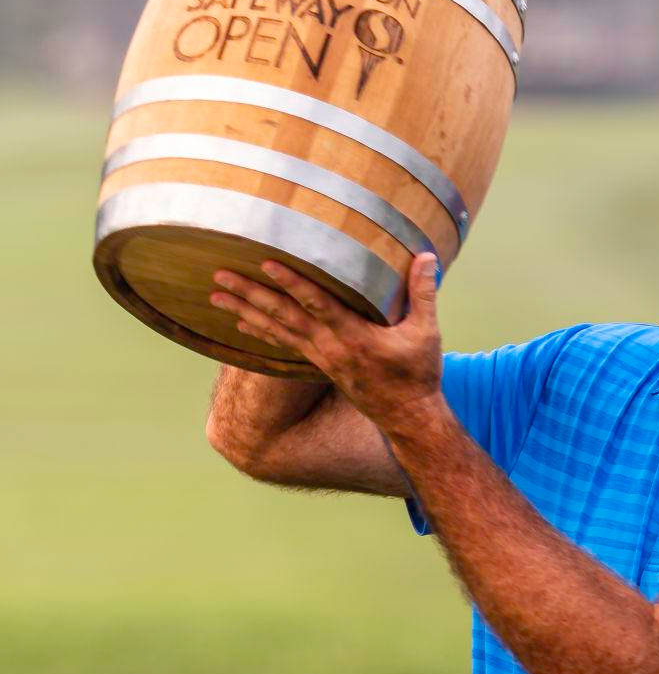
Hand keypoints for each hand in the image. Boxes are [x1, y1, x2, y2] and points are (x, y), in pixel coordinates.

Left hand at [209, 254, 442, 430]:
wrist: (407, 417)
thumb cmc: (418, 374)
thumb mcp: (427, 334)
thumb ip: (424, 293)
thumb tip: (428, 256)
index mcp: (355, 337)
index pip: (317, 305)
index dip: (292, 283)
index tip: (267, 263)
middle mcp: (331, 347)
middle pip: (283, 316)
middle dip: (251, 294)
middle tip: (220, 275)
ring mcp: (321, 357)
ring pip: (276, 330)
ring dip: (244, 311)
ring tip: (215, 295)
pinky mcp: (319, 364)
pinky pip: (283, 344)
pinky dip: (260, 331)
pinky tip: (240, 320)